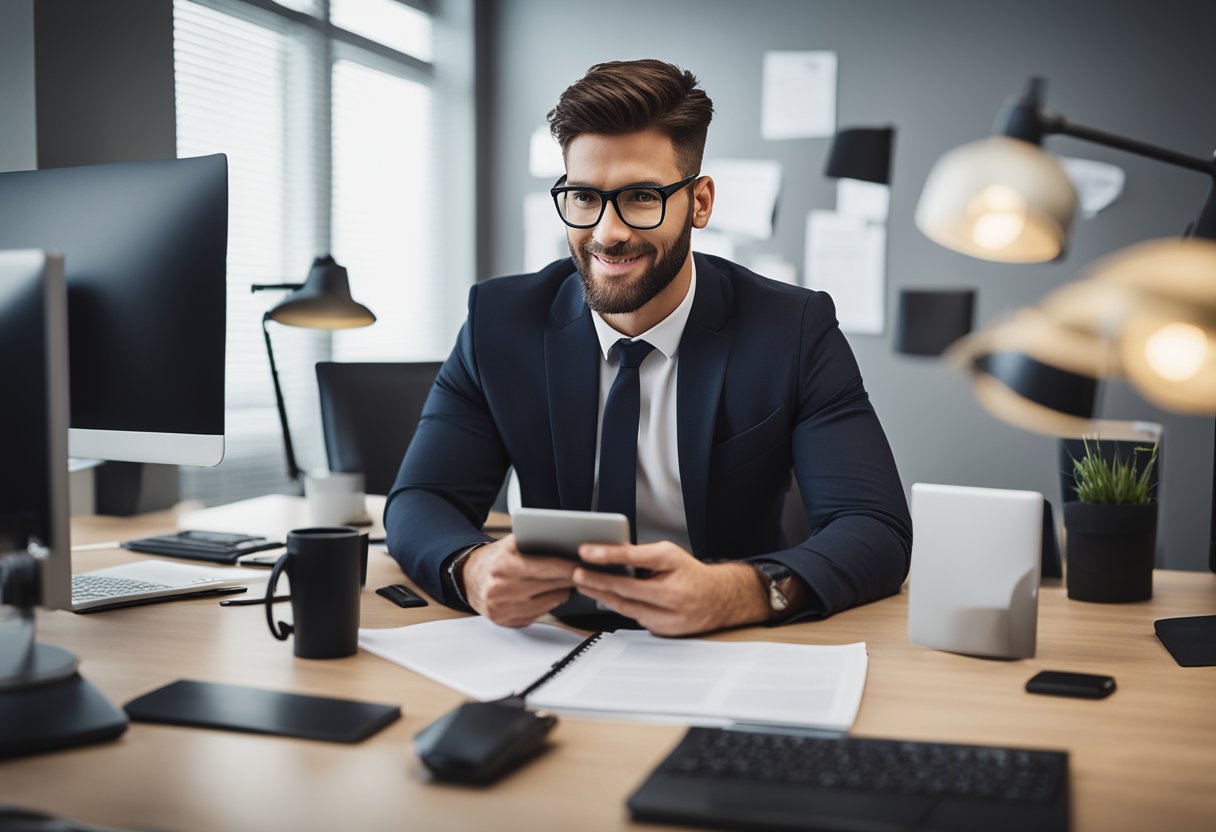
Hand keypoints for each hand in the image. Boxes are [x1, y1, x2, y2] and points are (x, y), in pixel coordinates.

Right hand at [460, 535, 576, 627]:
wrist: (468, 579)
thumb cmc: (494, 560)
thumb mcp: (509, 544)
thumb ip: (532, 542)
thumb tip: (564, 540)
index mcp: (504, 567)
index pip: (547, 568)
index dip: (569, 566)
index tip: (583, 563)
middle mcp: (502, 591)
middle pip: (552, 586)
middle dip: (570, 578)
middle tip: (584, 571)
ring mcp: (505, 610)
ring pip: (551, 602)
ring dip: (562, 591)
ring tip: (568, 580)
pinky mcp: (510, 622)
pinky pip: (542, 613)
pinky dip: (550, 602)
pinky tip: (551, 592)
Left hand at [572, 542, 768, 635]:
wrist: (720, 600)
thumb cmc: (691, 574)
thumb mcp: (669, 554)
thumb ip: (640, 555)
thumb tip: (610, 552)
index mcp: (673, 566)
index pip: (636, 558)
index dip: (609, 554)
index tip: (586, 551)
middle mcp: (672, 594)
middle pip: (626, 589)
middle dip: (597, 581)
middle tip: (576, 573)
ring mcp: (668, 616)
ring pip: (626, 607)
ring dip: (601, 595)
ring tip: (584, 584)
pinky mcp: (663, 630)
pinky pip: (634, 617)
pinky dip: (619, 606)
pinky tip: (604, 597)